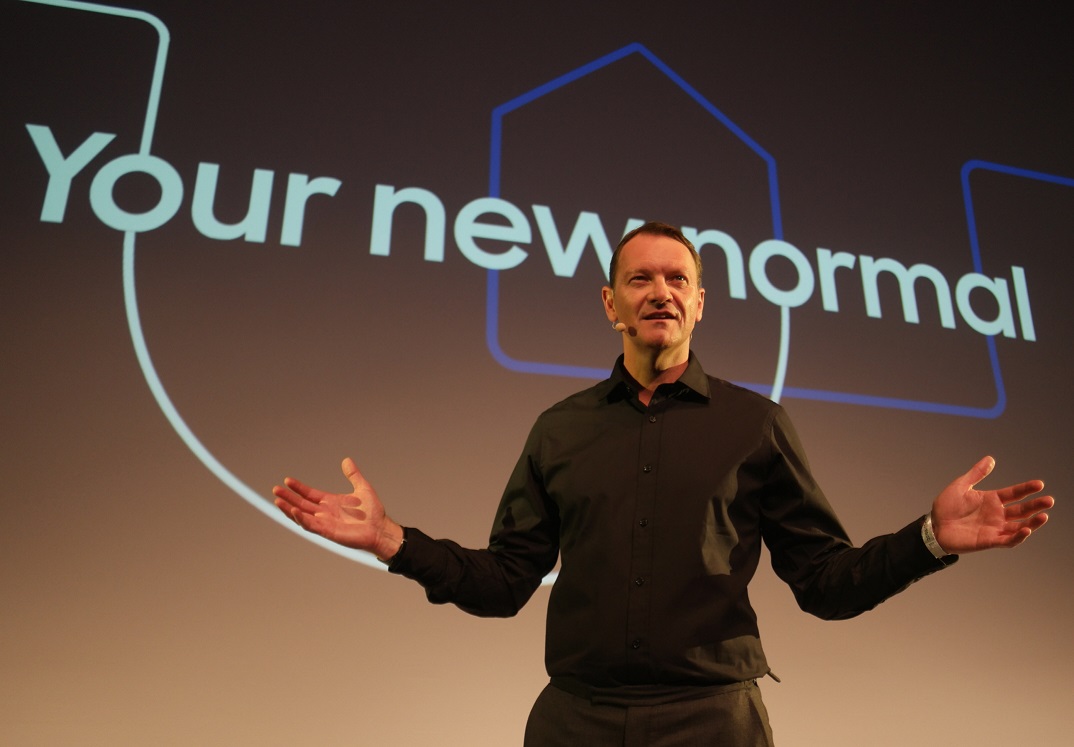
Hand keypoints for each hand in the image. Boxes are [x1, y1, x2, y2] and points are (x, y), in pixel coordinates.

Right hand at [273, 457, 404, 560]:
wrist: (381, 529)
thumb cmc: (373, 513)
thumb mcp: (363, 488)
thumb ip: (353, 475)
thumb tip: (347, 460)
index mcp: (331, 502)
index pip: (310, 494)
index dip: (298, 488)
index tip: (287, 480)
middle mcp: (325, 513)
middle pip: (302, 504)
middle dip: (288, 497)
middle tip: (275, 489)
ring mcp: (326, 523)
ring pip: (302, 516)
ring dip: (289, 509)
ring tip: (278, 501)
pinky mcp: (329, 532)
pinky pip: (311, 525)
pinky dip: (302, 519)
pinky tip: (294, 511)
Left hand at [931, 456, 1052, 553]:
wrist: (933, 526)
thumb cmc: (945, 507)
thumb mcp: (960, 486)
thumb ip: (976, 474)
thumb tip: (991, 459)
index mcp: (991, 500)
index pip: (1014, 494)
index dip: (1027, 489)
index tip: (1039, 484)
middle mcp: (997, 514)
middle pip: (1021, 510)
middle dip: (1036, 506)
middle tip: (1049, 500)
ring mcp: (994, 528)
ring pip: (1019, 526)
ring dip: (1032, 522)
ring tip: (1044, 516)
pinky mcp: (989, 541)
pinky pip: (1007, 540)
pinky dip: (1018, 536)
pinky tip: (1026, 530)